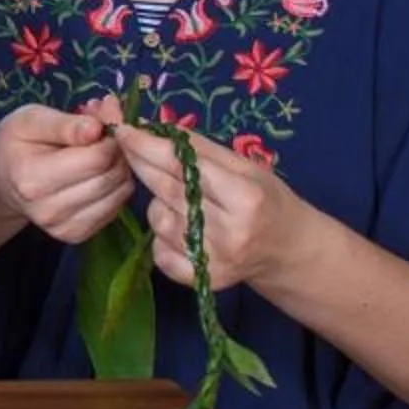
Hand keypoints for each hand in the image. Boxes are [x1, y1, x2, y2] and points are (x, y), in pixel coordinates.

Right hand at [0, 97, 135, 242]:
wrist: (2, 178)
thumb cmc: (17, 143)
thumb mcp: (30, 120)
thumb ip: (64, 124)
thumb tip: (96, 129)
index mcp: (32, 179)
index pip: (97, 159)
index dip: (109, 137)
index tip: (100, 126)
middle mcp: (47, 210)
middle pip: (111, 177)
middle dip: (117, 152)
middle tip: (103, 138)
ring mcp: (61, 227)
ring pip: (119, 193)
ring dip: (119, 170)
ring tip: (99, 156)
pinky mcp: (75, 235)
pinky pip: (116, 208)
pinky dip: (115, 188)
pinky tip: (96, 176)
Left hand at [113, 122, 302, 291]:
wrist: (287, 251)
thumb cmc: (267, 200)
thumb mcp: (245, 167)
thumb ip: (200, 149)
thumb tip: (153, 128)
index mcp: (245, 197)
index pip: (183, 167)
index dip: (148, 146)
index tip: (121, 129)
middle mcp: (229, 232)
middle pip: (167, 191)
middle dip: (141, 164)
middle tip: (126, 144)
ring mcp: (213, 260)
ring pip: (159, 220)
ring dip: (157, 203)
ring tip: (181, 200)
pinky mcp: (200, 281)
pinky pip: (159, 251)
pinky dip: (160, 237)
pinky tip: (181, 229)